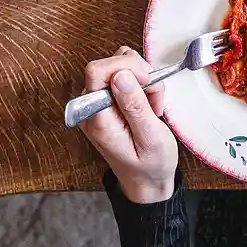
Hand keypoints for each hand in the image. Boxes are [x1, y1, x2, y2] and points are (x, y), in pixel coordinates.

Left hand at [79, 46, 178, 203]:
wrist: (146, 181)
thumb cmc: (151, 165)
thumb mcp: (151, 138)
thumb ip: (134, 106)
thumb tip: (120, 74)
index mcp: (97, 119)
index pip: (97, 71)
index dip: (125, 67)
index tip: (148, 80)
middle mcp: (91, 109)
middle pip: (108, 65)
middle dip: (138, 73)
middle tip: (156, 98)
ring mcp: (96, 104)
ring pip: (117, 66)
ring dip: (141, 78)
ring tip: (152, 103)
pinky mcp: (106, 101)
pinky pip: (121, 76)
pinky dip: (139, 81)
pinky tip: (147, 101)